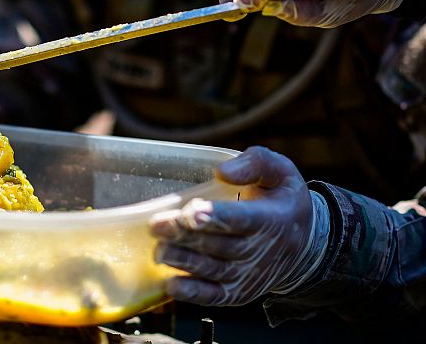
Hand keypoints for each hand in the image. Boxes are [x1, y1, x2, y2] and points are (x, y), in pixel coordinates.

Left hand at [150, 146, 328, 305]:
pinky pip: (214, 296)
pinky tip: (171, 284)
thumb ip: (255, 164)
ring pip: (212, 270)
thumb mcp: (280, 172)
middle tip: (158, 226)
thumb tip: (223, 171)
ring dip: (183, 262)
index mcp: (272, 219)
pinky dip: (192, 293)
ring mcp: (248, 275)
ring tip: (159, 250)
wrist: (303, 247)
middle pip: (219, 245)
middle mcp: (261, 251)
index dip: (215, 217)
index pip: (242, 220)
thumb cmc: (282, 201)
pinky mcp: (237, 293)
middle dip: (186, 236)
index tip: (191, 212)